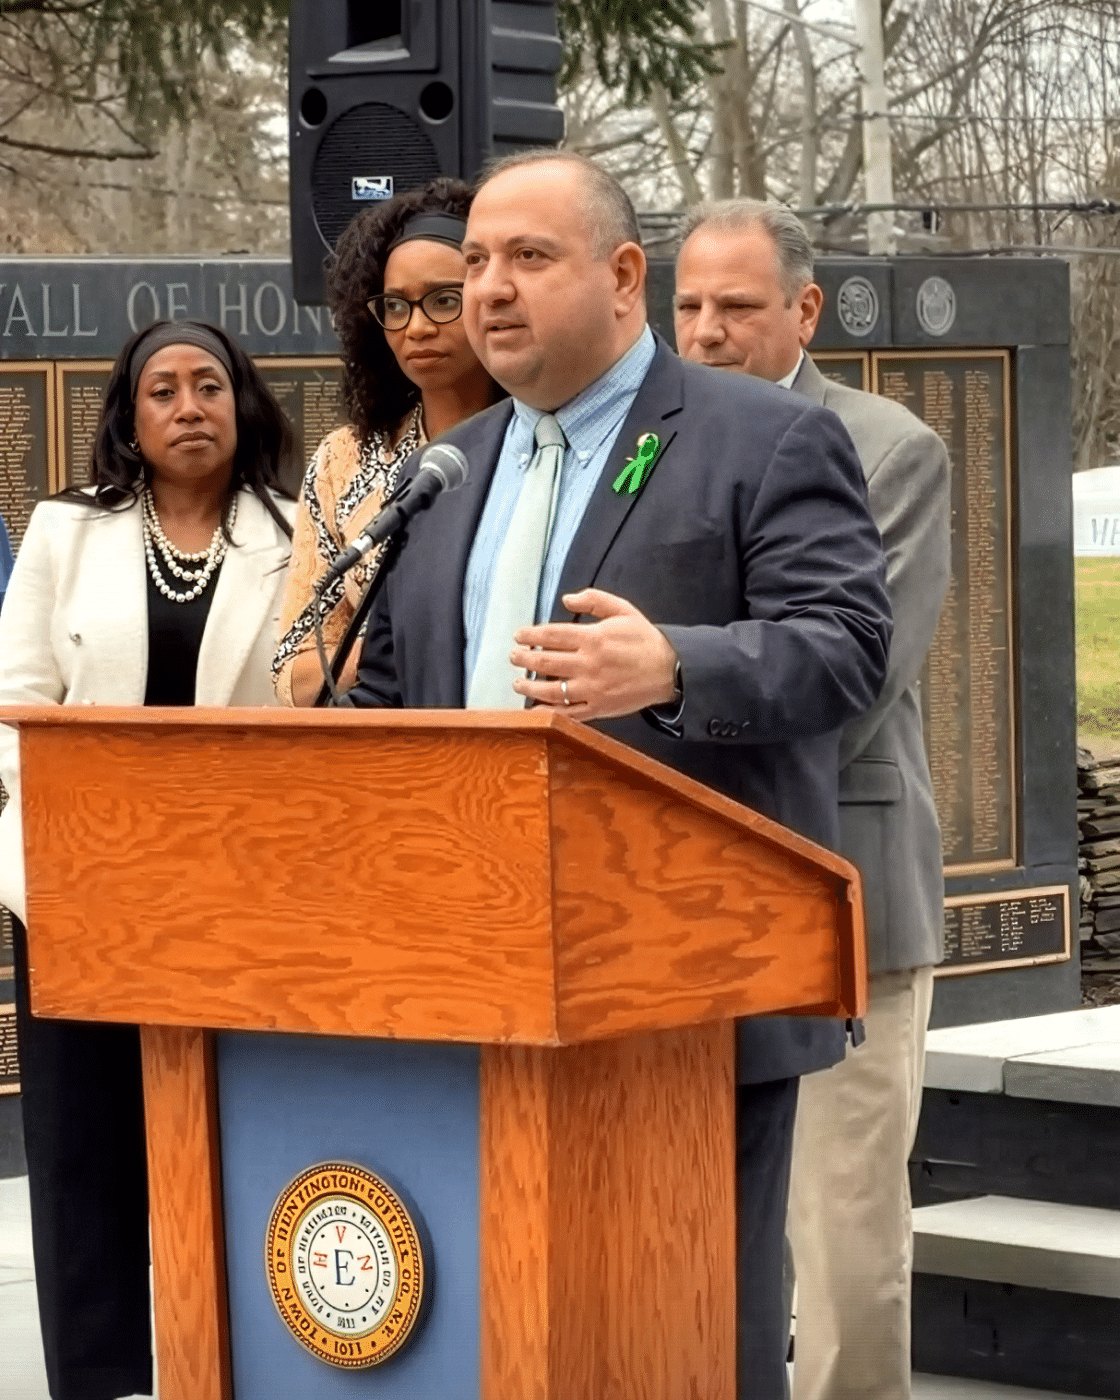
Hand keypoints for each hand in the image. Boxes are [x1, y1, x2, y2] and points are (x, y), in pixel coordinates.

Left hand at [510, 588, 677, 720]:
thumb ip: (594, 600)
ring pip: (552, 690)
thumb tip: (566, 599)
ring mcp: (592, 689)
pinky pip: (568, 713)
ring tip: (517, 683)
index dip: (531, 635)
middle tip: (513, 657)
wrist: (669, 670)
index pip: (552, 635)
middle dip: (524, 659)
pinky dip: (548, 713)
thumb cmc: (644, 639)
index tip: (519, 636)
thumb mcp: (623, 610)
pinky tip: (534, 709)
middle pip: (546, 663)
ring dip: (529, 687)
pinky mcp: (598, 708)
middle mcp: (589, 665)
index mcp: (594, 639)